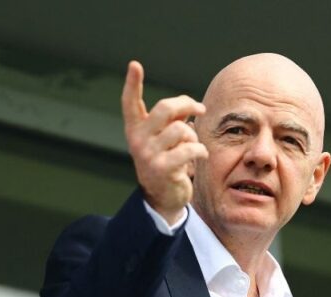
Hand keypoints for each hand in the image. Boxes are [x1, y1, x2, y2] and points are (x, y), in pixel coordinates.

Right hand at [121, 60, 207, 224]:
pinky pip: (190, 148)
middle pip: (165, 108)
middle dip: (187, 105)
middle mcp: (137, 140)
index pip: (130, 103)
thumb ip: (173, 120)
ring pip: (181, 129)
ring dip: (194, 136)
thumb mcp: (166, 139)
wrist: (163, 197)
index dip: (132, 83)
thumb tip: (190, 106)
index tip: (134, 65)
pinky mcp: (162, 168)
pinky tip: (199, 157)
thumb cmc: (167, 161)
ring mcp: (148, 154)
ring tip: (193, 146)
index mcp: (136, 129)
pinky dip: (200, 151)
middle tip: (200, 109)